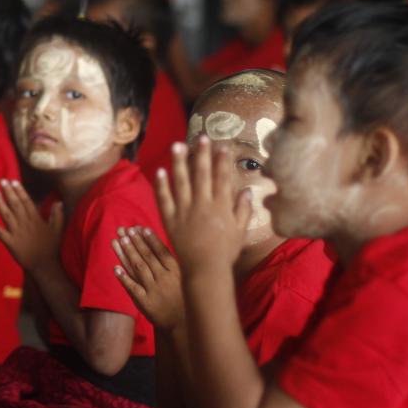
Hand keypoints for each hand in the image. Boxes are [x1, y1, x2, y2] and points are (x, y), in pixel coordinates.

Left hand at [0, 180, 62, 273]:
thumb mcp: (57, 230)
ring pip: (6, 215)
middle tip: (1, 180)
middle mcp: (25, 224)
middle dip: (8, 192)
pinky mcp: (10, 244)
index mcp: (35, 220)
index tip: (13, 181)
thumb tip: (58, 201)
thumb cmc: (51, 248)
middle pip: (15, 205)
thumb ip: (57, 215)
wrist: (44, 266)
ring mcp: (17, 234)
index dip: (20, 191)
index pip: (26, 202)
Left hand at [113, 226, 183, 330]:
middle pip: (147, 257)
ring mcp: (153, 291)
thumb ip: (172, 262)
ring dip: (127, 253)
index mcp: (175, 271)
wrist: (182, 323)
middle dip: (135, 242)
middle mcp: (164, 279)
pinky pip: (132, 287)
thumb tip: (156, 242)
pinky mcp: (144, 303)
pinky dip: (123, 277)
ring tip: (119, 240)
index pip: (161, 252)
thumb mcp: (183, 277)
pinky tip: (115, 267)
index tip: (140, 228)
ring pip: (138, 268)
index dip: (150, 239)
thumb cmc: (182, 296)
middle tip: (125, 230)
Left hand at [156, 138, 249, 275]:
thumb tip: (248, 190)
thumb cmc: (225, 252)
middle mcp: (202, 205)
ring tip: (177, 145)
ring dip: (179, 162)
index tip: (222, 145)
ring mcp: (185, 211)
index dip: (222, 160)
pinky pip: (164, 199)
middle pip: (202, 175)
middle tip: (201, 137)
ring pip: (181, 182)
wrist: (205, 270)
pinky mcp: (170, 219)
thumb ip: (243, 210)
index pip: (222, 178)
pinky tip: (159, 171)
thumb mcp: (240, 232)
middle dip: (202, 154)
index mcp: (221, 207)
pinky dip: (161, 185)